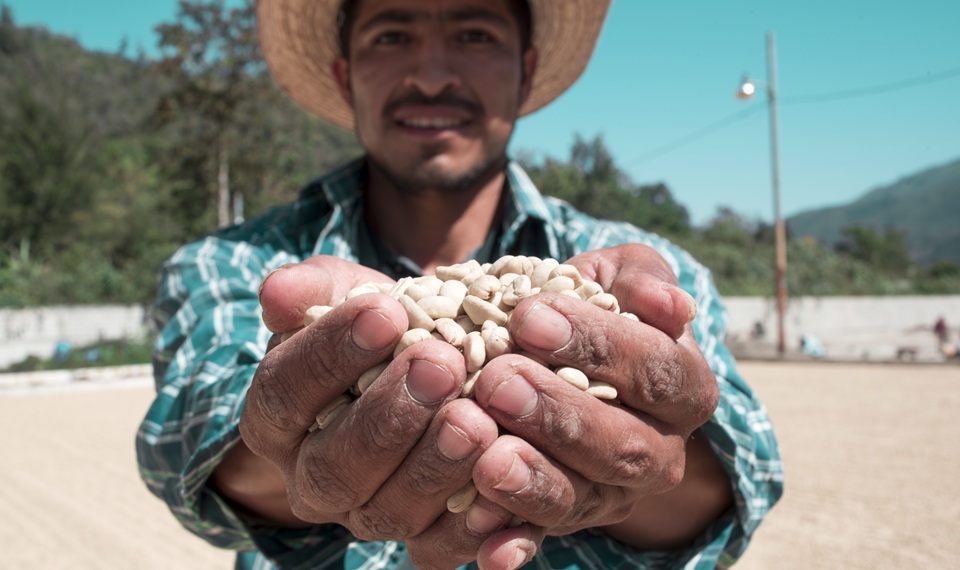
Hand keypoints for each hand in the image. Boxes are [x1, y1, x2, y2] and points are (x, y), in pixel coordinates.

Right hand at [213, 256, 537, 568]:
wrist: (420, 371)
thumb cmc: (377, 327)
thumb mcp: (344, 296)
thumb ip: (314, 290)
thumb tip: (278, 291)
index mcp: (276, 419)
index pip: (287, 391)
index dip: (330, 354)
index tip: (385, 311)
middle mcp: (311, 480)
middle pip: (333, 466)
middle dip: (389, 416)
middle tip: (441, 363)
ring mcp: (365, 516)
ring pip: (386, 513)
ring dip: (434, 467)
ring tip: (475, 416)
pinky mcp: (419, 541)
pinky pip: (436, 551)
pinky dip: (470, 528)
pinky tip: (500, 490)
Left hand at [469, 244, 728, 547]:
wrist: (562, 359)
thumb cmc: (590, 306)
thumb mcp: (615, 277)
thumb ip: (640, 278)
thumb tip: (671, 304)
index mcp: (683, 387)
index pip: (654, 369)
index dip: (597, 345)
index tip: (530, 317)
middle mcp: (659, 451)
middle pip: (623, 444)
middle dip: (559, 415)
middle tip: (497, 382)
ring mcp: (612, 494)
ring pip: (584, 498)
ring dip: (536, 482)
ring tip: (489, 459)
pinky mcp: (565, 521)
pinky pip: (542, 537)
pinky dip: (516, 544)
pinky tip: (489, 551)